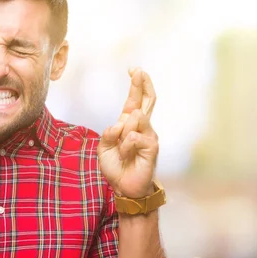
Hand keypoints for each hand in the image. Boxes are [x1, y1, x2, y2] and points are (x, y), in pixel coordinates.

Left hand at [98, 68, 157, 197]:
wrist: (125, 188)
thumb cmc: (116, 167)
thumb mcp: (104, 148)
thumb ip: (109, 133)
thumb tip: (121, 123)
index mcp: (129, 125)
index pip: (135, 100)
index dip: (136, 85)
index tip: (134, 70)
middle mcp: (142, 127)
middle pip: (147, 100)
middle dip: (143, 84)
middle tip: (138, 71)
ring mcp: (149, 135)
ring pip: (134, 118)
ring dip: (121, 134)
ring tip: (121, 151)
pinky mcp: (152, 146)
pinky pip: (133, 136)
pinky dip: (124, 146)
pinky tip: (126, 156)